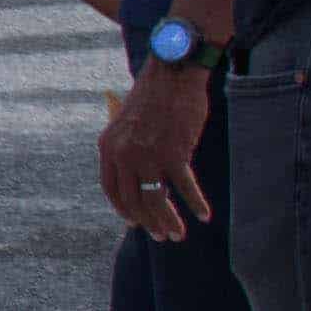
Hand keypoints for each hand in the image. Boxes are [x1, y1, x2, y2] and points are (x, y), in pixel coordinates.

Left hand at [100, 58, 212, 240]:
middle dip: (148, 222)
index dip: (123, 208)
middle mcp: (123, 155)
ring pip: (156, 200)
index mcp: (107, 147)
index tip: (133, 222)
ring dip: (168, 221)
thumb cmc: (153, 97)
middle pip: (133, 200)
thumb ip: (126, 148)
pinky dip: (195, 203)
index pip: (111, 189)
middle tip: (162, 235)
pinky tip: (203, 215)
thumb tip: (138, 176)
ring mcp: (147, 156)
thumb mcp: (126, 123)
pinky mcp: (174, 154)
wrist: (172, 75)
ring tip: (179, 234)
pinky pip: (184, 188)